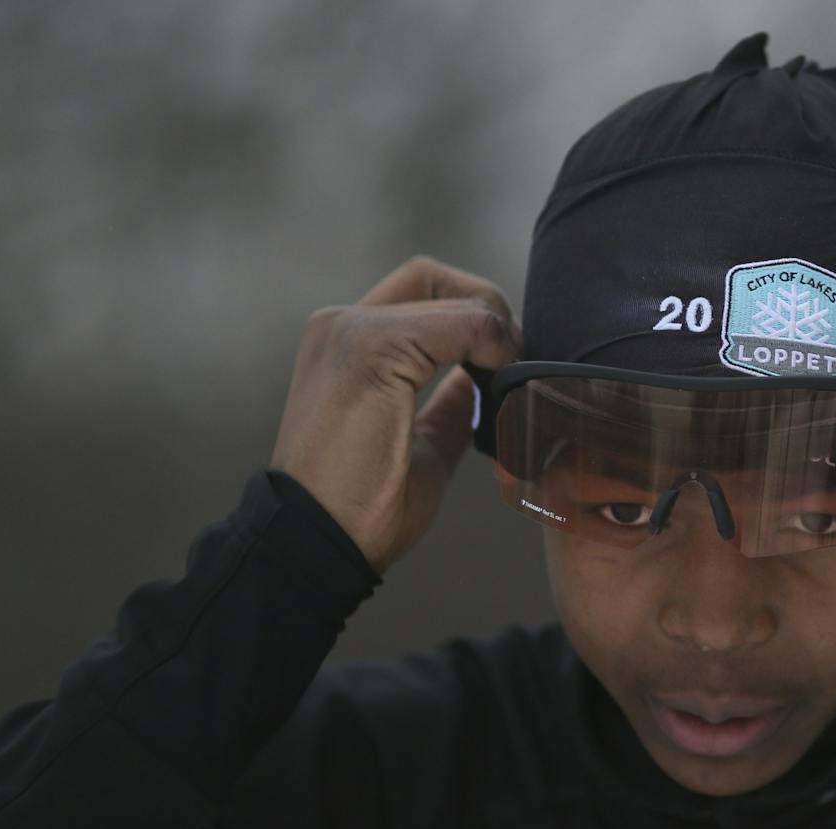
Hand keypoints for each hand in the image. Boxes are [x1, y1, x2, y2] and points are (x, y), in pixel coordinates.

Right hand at [270, 255, 521, 573]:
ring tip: (509, 378)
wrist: (320, 544)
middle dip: (486, 307)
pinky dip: (492, 342)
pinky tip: (499, 381)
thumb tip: (476, 385)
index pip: (419, 293)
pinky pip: (460, 322)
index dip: (471, 318)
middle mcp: (339, 326)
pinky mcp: (371, 348)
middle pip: (433, 277)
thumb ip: (447, 408)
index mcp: (343, 346)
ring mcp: (350, 332)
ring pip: (450, 294)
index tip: (503, 365)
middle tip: (515, 360)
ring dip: (494, 328)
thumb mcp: (422, 447)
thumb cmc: (363, 510)